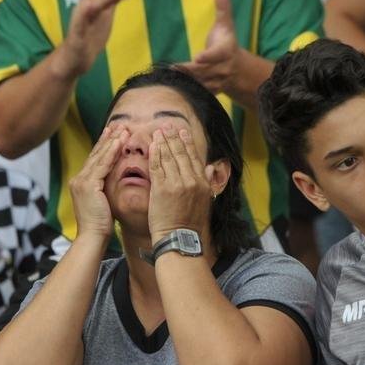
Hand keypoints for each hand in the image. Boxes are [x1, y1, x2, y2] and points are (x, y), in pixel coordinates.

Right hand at [54, 0, 134, 77]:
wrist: (76, 57)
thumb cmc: (91, 32)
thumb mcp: (106, 12)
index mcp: (93, 2)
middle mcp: (85, 7)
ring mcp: (80, 20)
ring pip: (90, 7)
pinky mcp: (76, 35)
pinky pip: (79, 26)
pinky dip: (83, 17)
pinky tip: (88, 9)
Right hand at [68, 125, 125, 239]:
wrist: (92, 238)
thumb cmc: (100, 225)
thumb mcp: (102, 202)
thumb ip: (104, 189)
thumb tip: (112, 181)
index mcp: (81, 183)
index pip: (94, 160)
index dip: (104, 146)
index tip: (113, 133)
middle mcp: (78, 179)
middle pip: (95, 154)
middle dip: (107, 138)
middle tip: (118, 124)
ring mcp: (81, 181)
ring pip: (99, 157)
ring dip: (111, 141)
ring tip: (122, 129)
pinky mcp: (88, 185)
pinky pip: (102, 165)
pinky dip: (111, 152)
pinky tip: (119, 142)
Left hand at [147, 127, 213, 241]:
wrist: (180, 239)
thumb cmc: (191, 224)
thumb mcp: (206, 202)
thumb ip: (208, 183)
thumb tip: (211, 168)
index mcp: (202, 183)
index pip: (194, 157)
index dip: (187, 143)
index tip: (182, 131)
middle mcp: (191, 181)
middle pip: (181, 154)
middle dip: (173, 137)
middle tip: (167, 125)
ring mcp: (176, 184)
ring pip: (168, 157)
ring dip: (162, 142)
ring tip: (158, 131)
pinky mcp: (162, 189)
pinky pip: (157, 167)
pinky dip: (155, 154)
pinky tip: (152, 145)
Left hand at [176, 0, 240, 94]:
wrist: (238, 69)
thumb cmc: (226, 42)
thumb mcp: (226, 25)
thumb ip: (223, 8)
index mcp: (226, 51)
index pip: (217, 54)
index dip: (208, 56)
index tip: (197, 58)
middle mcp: (222, 68)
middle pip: (204, 70)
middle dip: (190, 70)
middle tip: (174, 67)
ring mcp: (216, 81)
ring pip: (200, 83)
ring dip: (186, 81)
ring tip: (170, 77)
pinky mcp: (210, 90)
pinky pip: (198, 91)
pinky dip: (187, 90)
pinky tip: (173, 87)